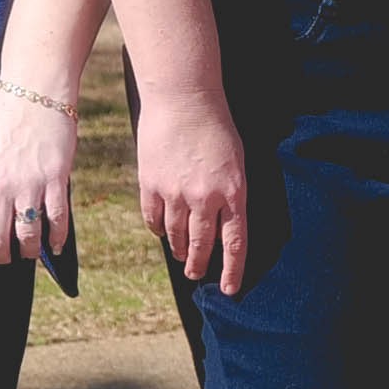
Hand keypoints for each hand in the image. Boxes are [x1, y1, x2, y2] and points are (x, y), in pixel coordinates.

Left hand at [0, 84, 78, 273]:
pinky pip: (57, 220)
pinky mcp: (56, 179)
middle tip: (3, 259)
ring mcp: (30, 184)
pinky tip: (53, 246)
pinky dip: (55, 239)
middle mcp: (1, 186)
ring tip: (28, 253)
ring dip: (28, 253)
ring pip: (28, 236)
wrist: (34, 93)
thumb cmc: (1, 121)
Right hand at [134, 86, 256, 292]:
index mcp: (233, 192)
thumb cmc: (216, 126)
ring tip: (182, 256)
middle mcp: (205, 198)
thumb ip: (230, 194)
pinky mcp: (151, 184)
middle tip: (197, 275)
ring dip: (180, 250)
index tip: (228, 290)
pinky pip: (153, 219)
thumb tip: (222, 223)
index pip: (235, 243)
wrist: (183, 98)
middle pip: (203, 245)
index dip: (232, 270)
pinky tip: (162, 232)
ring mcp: (176, 193)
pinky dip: (158, 229)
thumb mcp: (236, 162)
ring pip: (176, 236)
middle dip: (200, 266)